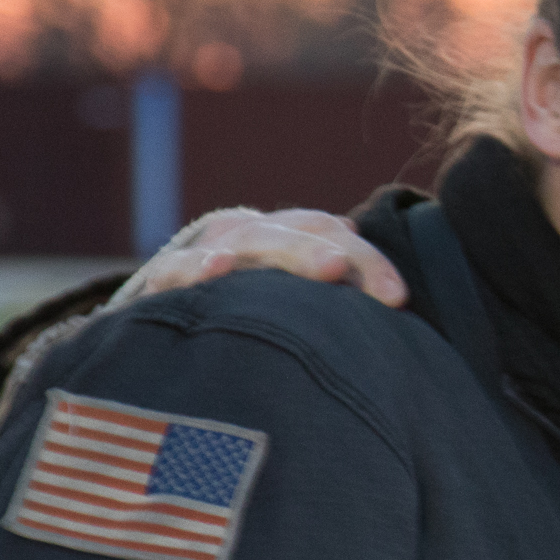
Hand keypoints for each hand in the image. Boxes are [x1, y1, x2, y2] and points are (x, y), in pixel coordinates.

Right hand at [113, 208, 407, 307]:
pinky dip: (195, 269)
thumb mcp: (290, 306)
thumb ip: (336, 303)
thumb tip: (396, 308)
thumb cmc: (246, 318)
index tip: (398, 299)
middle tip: (360, 273)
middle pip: (297, 233)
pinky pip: (178, 272)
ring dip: (290, 251)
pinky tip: (215, 273)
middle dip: (336, 253)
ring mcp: (207, 254)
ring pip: (251, 242)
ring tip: (329, 268)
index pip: (332, 234)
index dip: (368, 260)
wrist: (161, 326)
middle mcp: (250, 238)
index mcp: (286, 240)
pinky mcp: (164, 281)